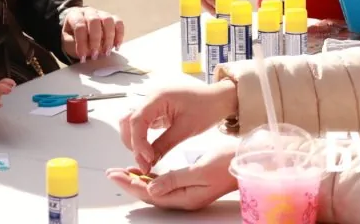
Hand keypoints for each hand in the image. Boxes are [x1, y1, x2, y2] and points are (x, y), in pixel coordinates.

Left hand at [61, 6, 124, 61]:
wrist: (78, 31)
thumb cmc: (72, 37)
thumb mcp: (68, 42)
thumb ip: (76, 45)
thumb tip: (89, 51)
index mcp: (74, 15)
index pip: (79, 26)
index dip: (82, 43)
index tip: (83, 57)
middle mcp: (88, 12)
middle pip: (94, 21)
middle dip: (95, 40)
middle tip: (95, 55)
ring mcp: (101, 14)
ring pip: (108, 20)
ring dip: (108, 38)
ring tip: (106, 52)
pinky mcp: (112, 18)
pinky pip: (119, 23)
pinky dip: (119, 35)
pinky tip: (116, 46)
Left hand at [106, 143, 237, 210]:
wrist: (248, 160)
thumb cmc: (227, 163)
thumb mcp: (199, 171)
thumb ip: (174, 180)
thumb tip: (151, 187)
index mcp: (185, 198)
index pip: (150, 193)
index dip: (130, 184)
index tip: (115, 174)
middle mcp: (184, 198)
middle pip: (149, 193)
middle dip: (128, 182)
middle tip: (111, 173)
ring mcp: (187, 192)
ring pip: (154, 188)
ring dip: (137, 179)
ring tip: (121, 171)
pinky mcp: (189, 183)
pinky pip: (163, 183)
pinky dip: (150, 176)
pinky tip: (142, 170)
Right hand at [120, 81, 237, 172]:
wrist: (218, 99)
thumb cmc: (206, 109)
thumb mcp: (186, 129)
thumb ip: (164, 144)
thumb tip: (149, 161)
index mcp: (157, 98)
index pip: (137, 120)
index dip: (138, 142)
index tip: (147, 159)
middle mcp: (150, 99)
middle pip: (128, 121)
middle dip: (133, 143)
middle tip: (145, 162)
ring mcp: (151, 104)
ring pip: (131, 122)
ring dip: (134, 140)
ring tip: (146, 158)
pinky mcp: (155, 111)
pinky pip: (141, 124)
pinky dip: (141, 137)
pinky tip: (149, 150)